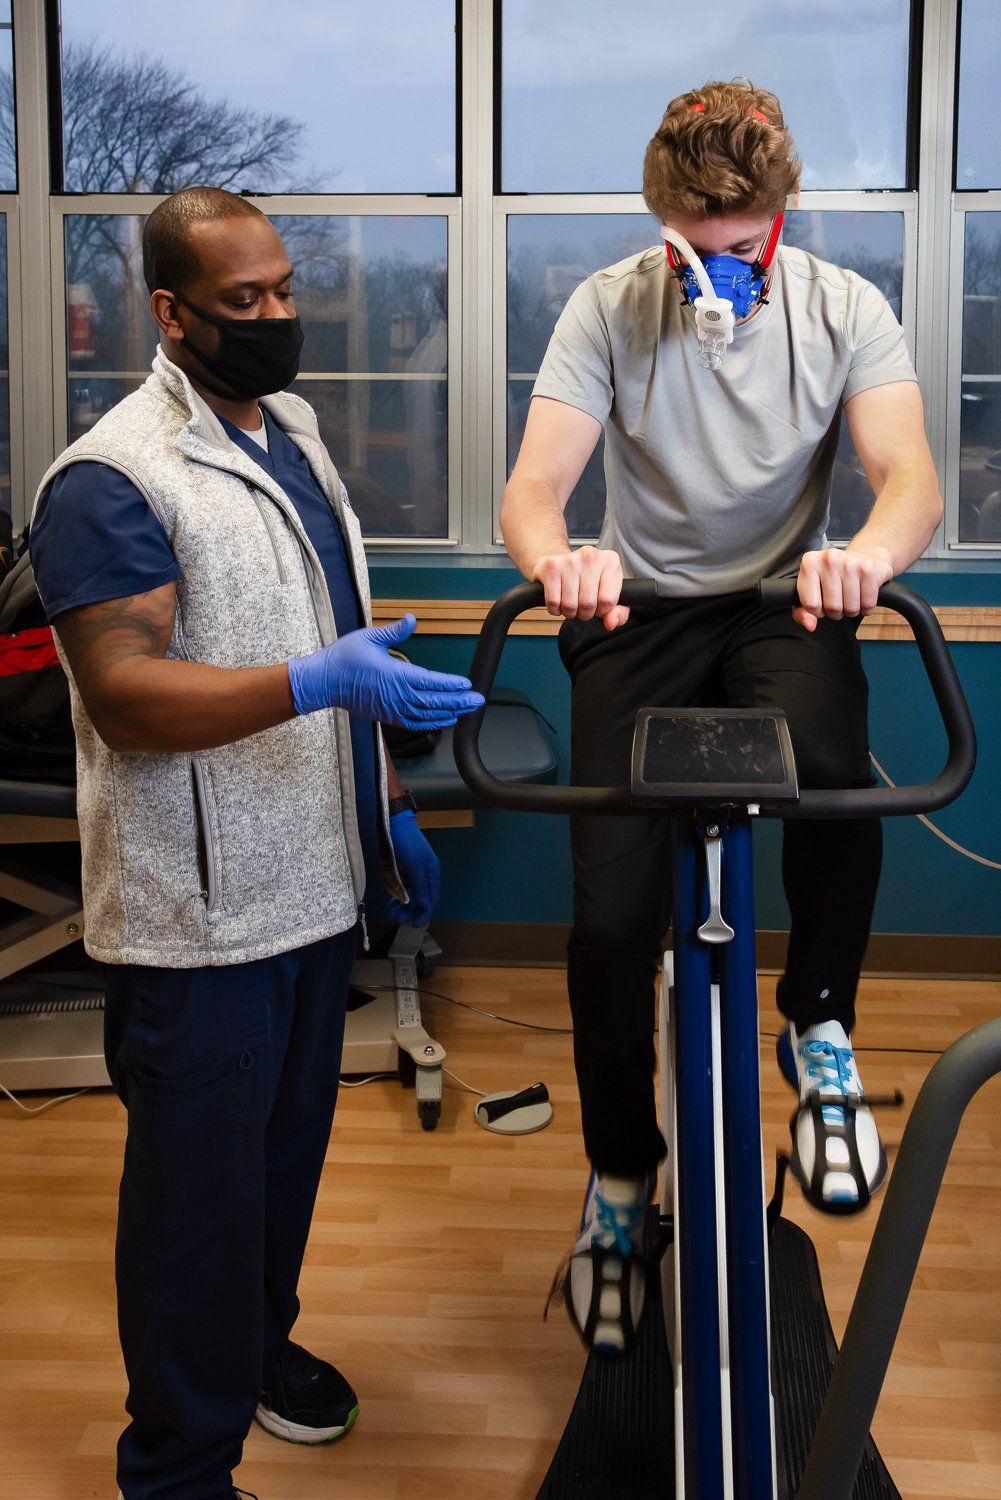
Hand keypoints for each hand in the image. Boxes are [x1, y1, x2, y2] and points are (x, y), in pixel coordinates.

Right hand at [288, 615, 483, 729]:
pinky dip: (431, 723)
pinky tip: (444, 720)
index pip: (430, 681)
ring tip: (466, 710)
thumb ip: (394, 631)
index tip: (466, 684)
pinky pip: (414, 723)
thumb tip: (411, 619)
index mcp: (395, 675)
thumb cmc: (344, 658)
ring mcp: (392, 708)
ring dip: (449, 713)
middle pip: (434, 701)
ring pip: (427, 715)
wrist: (323, 681)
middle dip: (459, 701)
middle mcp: (397, 695)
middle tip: (478, 700)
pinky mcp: (387, 716)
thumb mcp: (369, 637)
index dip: (451, 685)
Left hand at [386, 809, 439, 926]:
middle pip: (421, 899)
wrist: (394, 824)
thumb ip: (420, 886)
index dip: (424, 912)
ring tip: (393, 910)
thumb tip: (424, 905)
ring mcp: (413, 874)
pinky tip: (392, 902)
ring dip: (404, 906)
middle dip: (411, 911)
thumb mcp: (415, 865)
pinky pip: (402, 890)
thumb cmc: (407, 842)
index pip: (431, 899)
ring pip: (411, 896)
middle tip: (399, 918)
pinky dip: (398, 897)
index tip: (414, 923)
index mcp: (432, 874)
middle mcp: (424, 876)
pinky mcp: (402, 872)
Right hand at [532, 546, 628, 630]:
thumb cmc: (588, 581)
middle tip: (582, 607)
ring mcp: (571, 560)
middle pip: (588, 604)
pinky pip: (553, 601)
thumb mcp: (610, 595)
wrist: (561, 565)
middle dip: (584, 613)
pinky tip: (558, 601)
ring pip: (570, 604)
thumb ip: (618, 612)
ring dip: (569, 612)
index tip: (597, 606)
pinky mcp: (552, 567)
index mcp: (611, 562)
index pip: (608, 600)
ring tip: (571, 604)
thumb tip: (611, 623)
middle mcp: (592, 557)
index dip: (601, 611)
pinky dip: (555, 609)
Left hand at [793, 546, 892, 633]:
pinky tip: (863, 596)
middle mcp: (828, 559)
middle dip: (837, 613)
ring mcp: (849, 563)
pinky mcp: (868, 569)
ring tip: (851, 598)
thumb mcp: (812, 591)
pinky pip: (868, 603)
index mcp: (809, 563)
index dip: (818, 612)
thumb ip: (803, 611)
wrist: (864, 556)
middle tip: (839, 601)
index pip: (811, 605)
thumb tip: (810, 625)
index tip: (822, 604)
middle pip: (832, 608)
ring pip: (851, 608)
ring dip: (852, 610)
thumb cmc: (833, 577)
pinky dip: (867, 607)